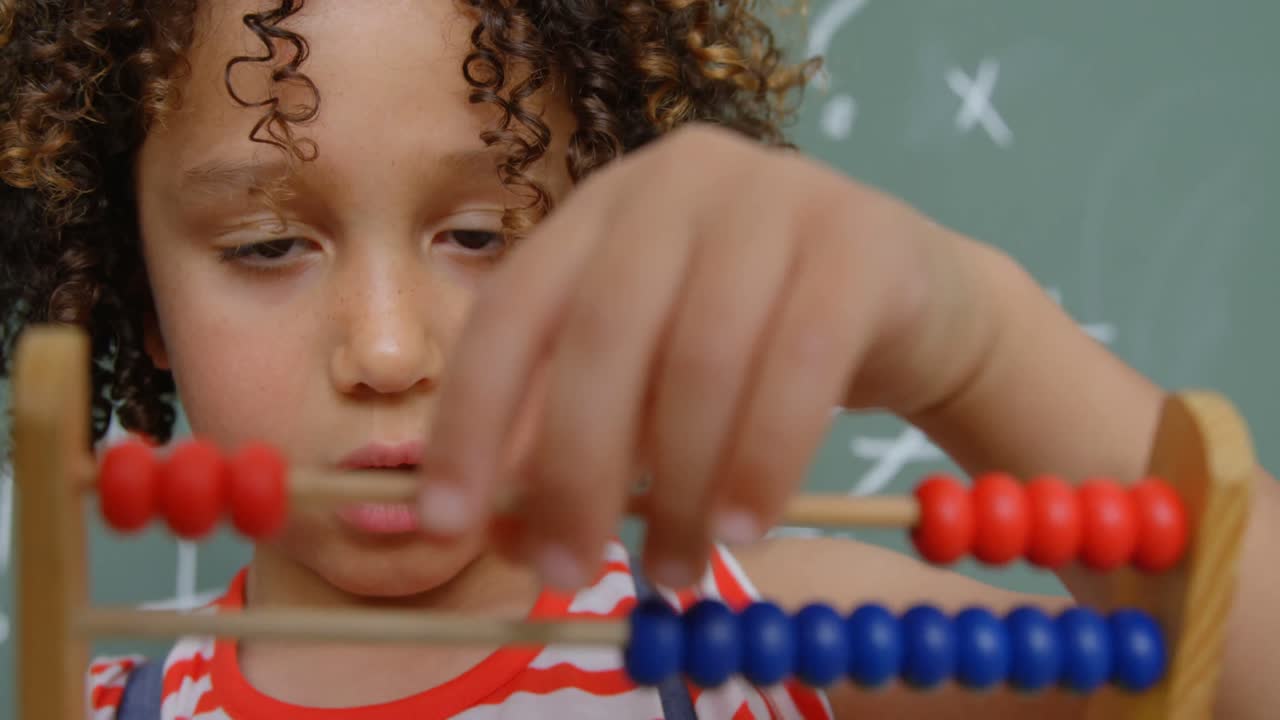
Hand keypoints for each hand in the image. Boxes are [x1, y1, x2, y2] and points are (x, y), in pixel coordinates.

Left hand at [417, 124, 973, 589]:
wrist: (909, 302)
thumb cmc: (758, 350)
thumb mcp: (653, 393)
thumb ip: (576, 446)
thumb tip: (499, 535)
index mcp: (603, 210)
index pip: (512, 309)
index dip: (470, 418)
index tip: (447, 524)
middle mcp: (676, 181)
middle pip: (600, 333)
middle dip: (573, 469)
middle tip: (569, 572)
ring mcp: (773, 195)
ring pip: (702, 356)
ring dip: (679, 486)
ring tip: (674, 571)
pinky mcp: (860, 237)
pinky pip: (800, 362)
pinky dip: (763, 458)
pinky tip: (747, 527)